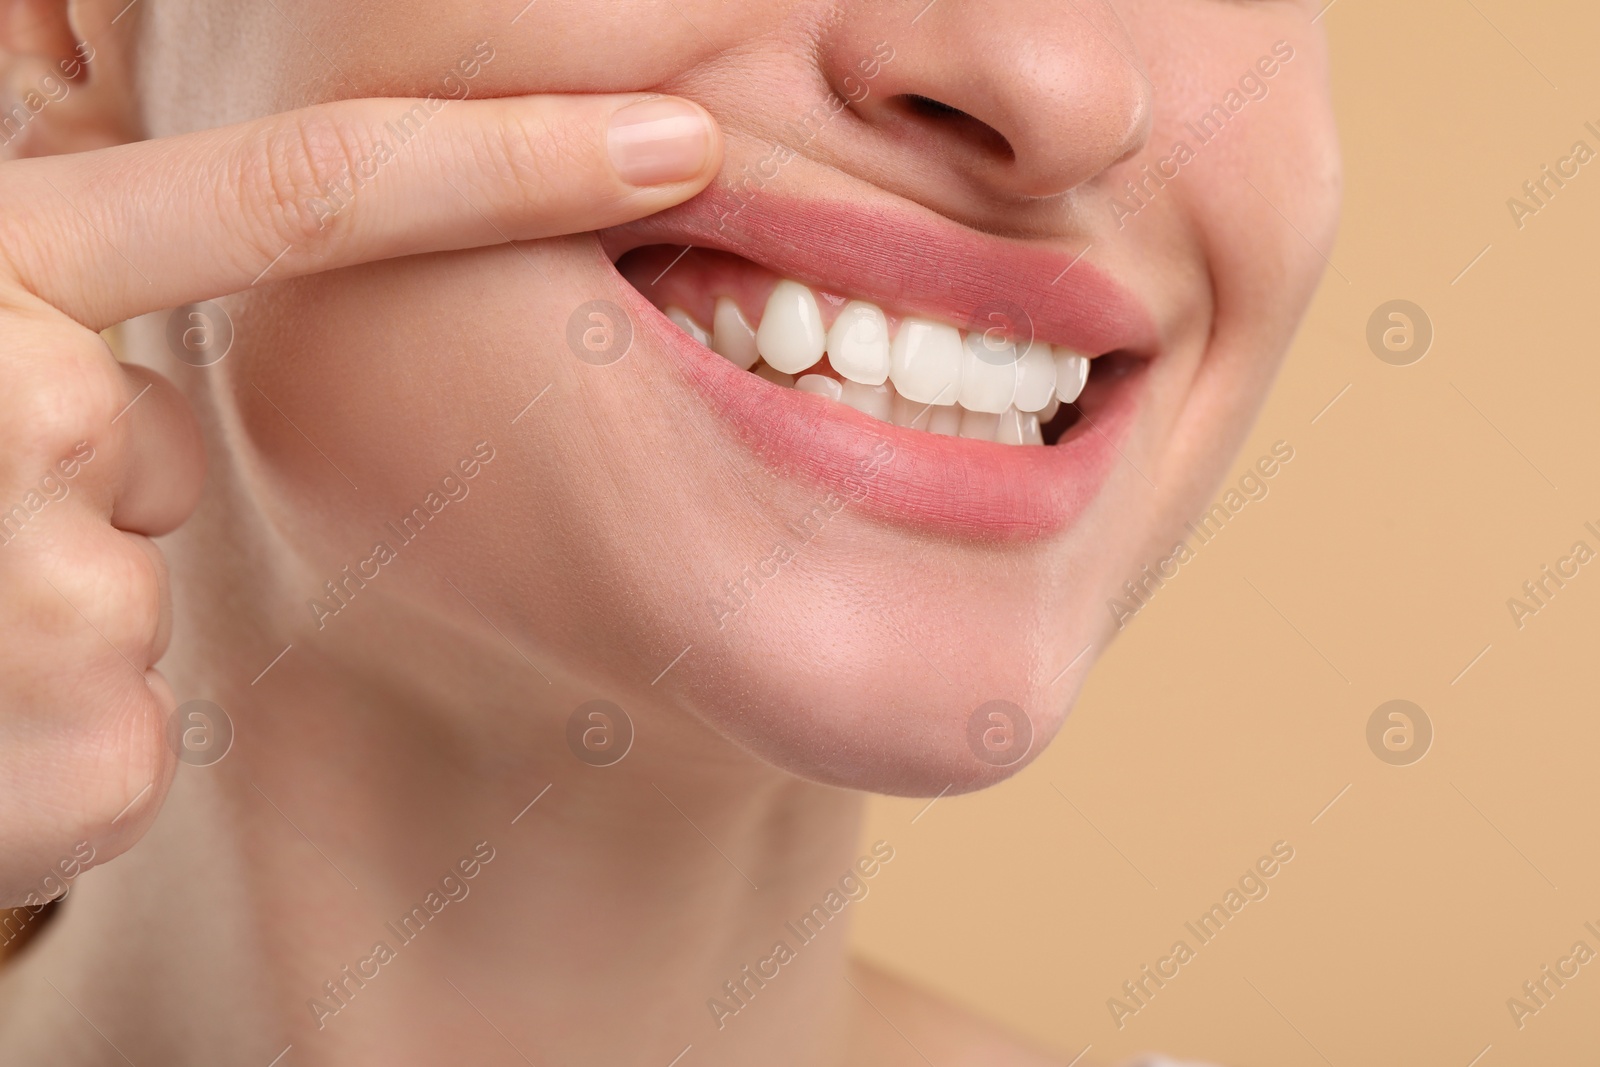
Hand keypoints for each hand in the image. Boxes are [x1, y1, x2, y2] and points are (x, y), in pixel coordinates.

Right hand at [0, 90, 719, 905]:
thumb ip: (45, 314)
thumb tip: (145, 408)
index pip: (306, 194)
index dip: (512, 160)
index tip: (679, 139)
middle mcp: (16, 388)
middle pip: (166, 456)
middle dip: (63, 512)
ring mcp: (44, 579)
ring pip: (136, 607)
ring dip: (35, 640)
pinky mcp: (74, 747)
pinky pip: (124, 749)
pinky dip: (43, 767)